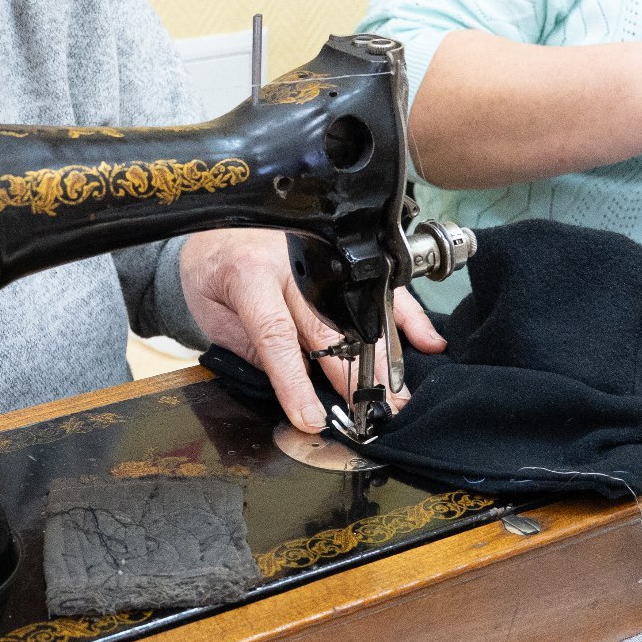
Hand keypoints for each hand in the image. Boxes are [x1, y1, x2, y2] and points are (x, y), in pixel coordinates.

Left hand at [178, 229, 445, 431]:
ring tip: (400, 395)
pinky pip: (382, 290)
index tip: (311, 418)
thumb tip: (291, 387)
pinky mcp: (346, 259)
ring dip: (385, 358)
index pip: (277, 336)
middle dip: (352, 379)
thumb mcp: (212, 313)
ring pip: (362, 313)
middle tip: (373, 416)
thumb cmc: (212, 271)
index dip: (295, 382)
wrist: (216, 223)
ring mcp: (325, 258)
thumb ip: (250, 348)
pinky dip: (408, 317)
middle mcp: (294, 263)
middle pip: (329, 330)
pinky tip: (429, 343)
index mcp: (251, 274)